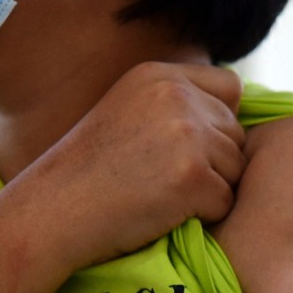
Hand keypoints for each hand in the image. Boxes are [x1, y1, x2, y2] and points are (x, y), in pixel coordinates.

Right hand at [20, 61, 245, 269]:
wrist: (52, 211)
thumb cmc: (87, 172)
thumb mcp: (127, 111)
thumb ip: (174, 102)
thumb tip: (240, 109)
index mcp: (159, 75)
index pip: (230, 88)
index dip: (219, 122)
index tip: (186, 148)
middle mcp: (176, 96)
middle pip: (237, 132)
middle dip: (215, 161)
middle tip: (165, 180)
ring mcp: (186, 135)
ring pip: (236, 168)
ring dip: (211, 189)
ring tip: (161, 196)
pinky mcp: (193, 177)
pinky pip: (226, 201)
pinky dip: (202, 217)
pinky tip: (162, 214)